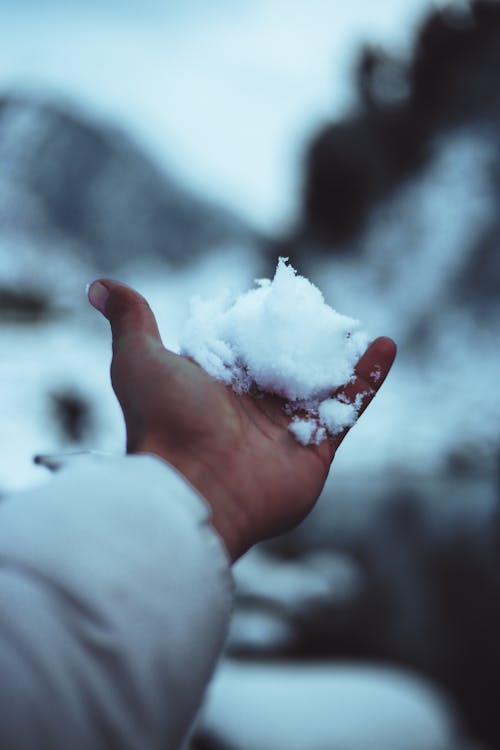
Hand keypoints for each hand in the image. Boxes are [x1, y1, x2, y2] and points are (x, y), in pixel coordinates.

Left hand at [88, 279, 395, 560]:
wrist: (193, 489)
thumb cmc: (164, 422)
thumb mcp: (139, 360)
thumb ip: (131, 320)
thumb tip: (98, 283)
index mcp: (214, 385)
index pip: (242, 345)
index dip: (257, 322)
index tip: (276, 296)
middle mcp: (249, 407)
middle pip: (285, 365)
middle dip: (304, 339)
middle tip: (322, 311)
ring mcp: (284, 428)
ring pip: (320, 383)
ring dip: (341, 355)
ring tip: (355, 326)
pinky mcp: (316, 449)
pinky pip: (348, 407)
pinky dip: (369, 378)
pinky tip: (384, 345)